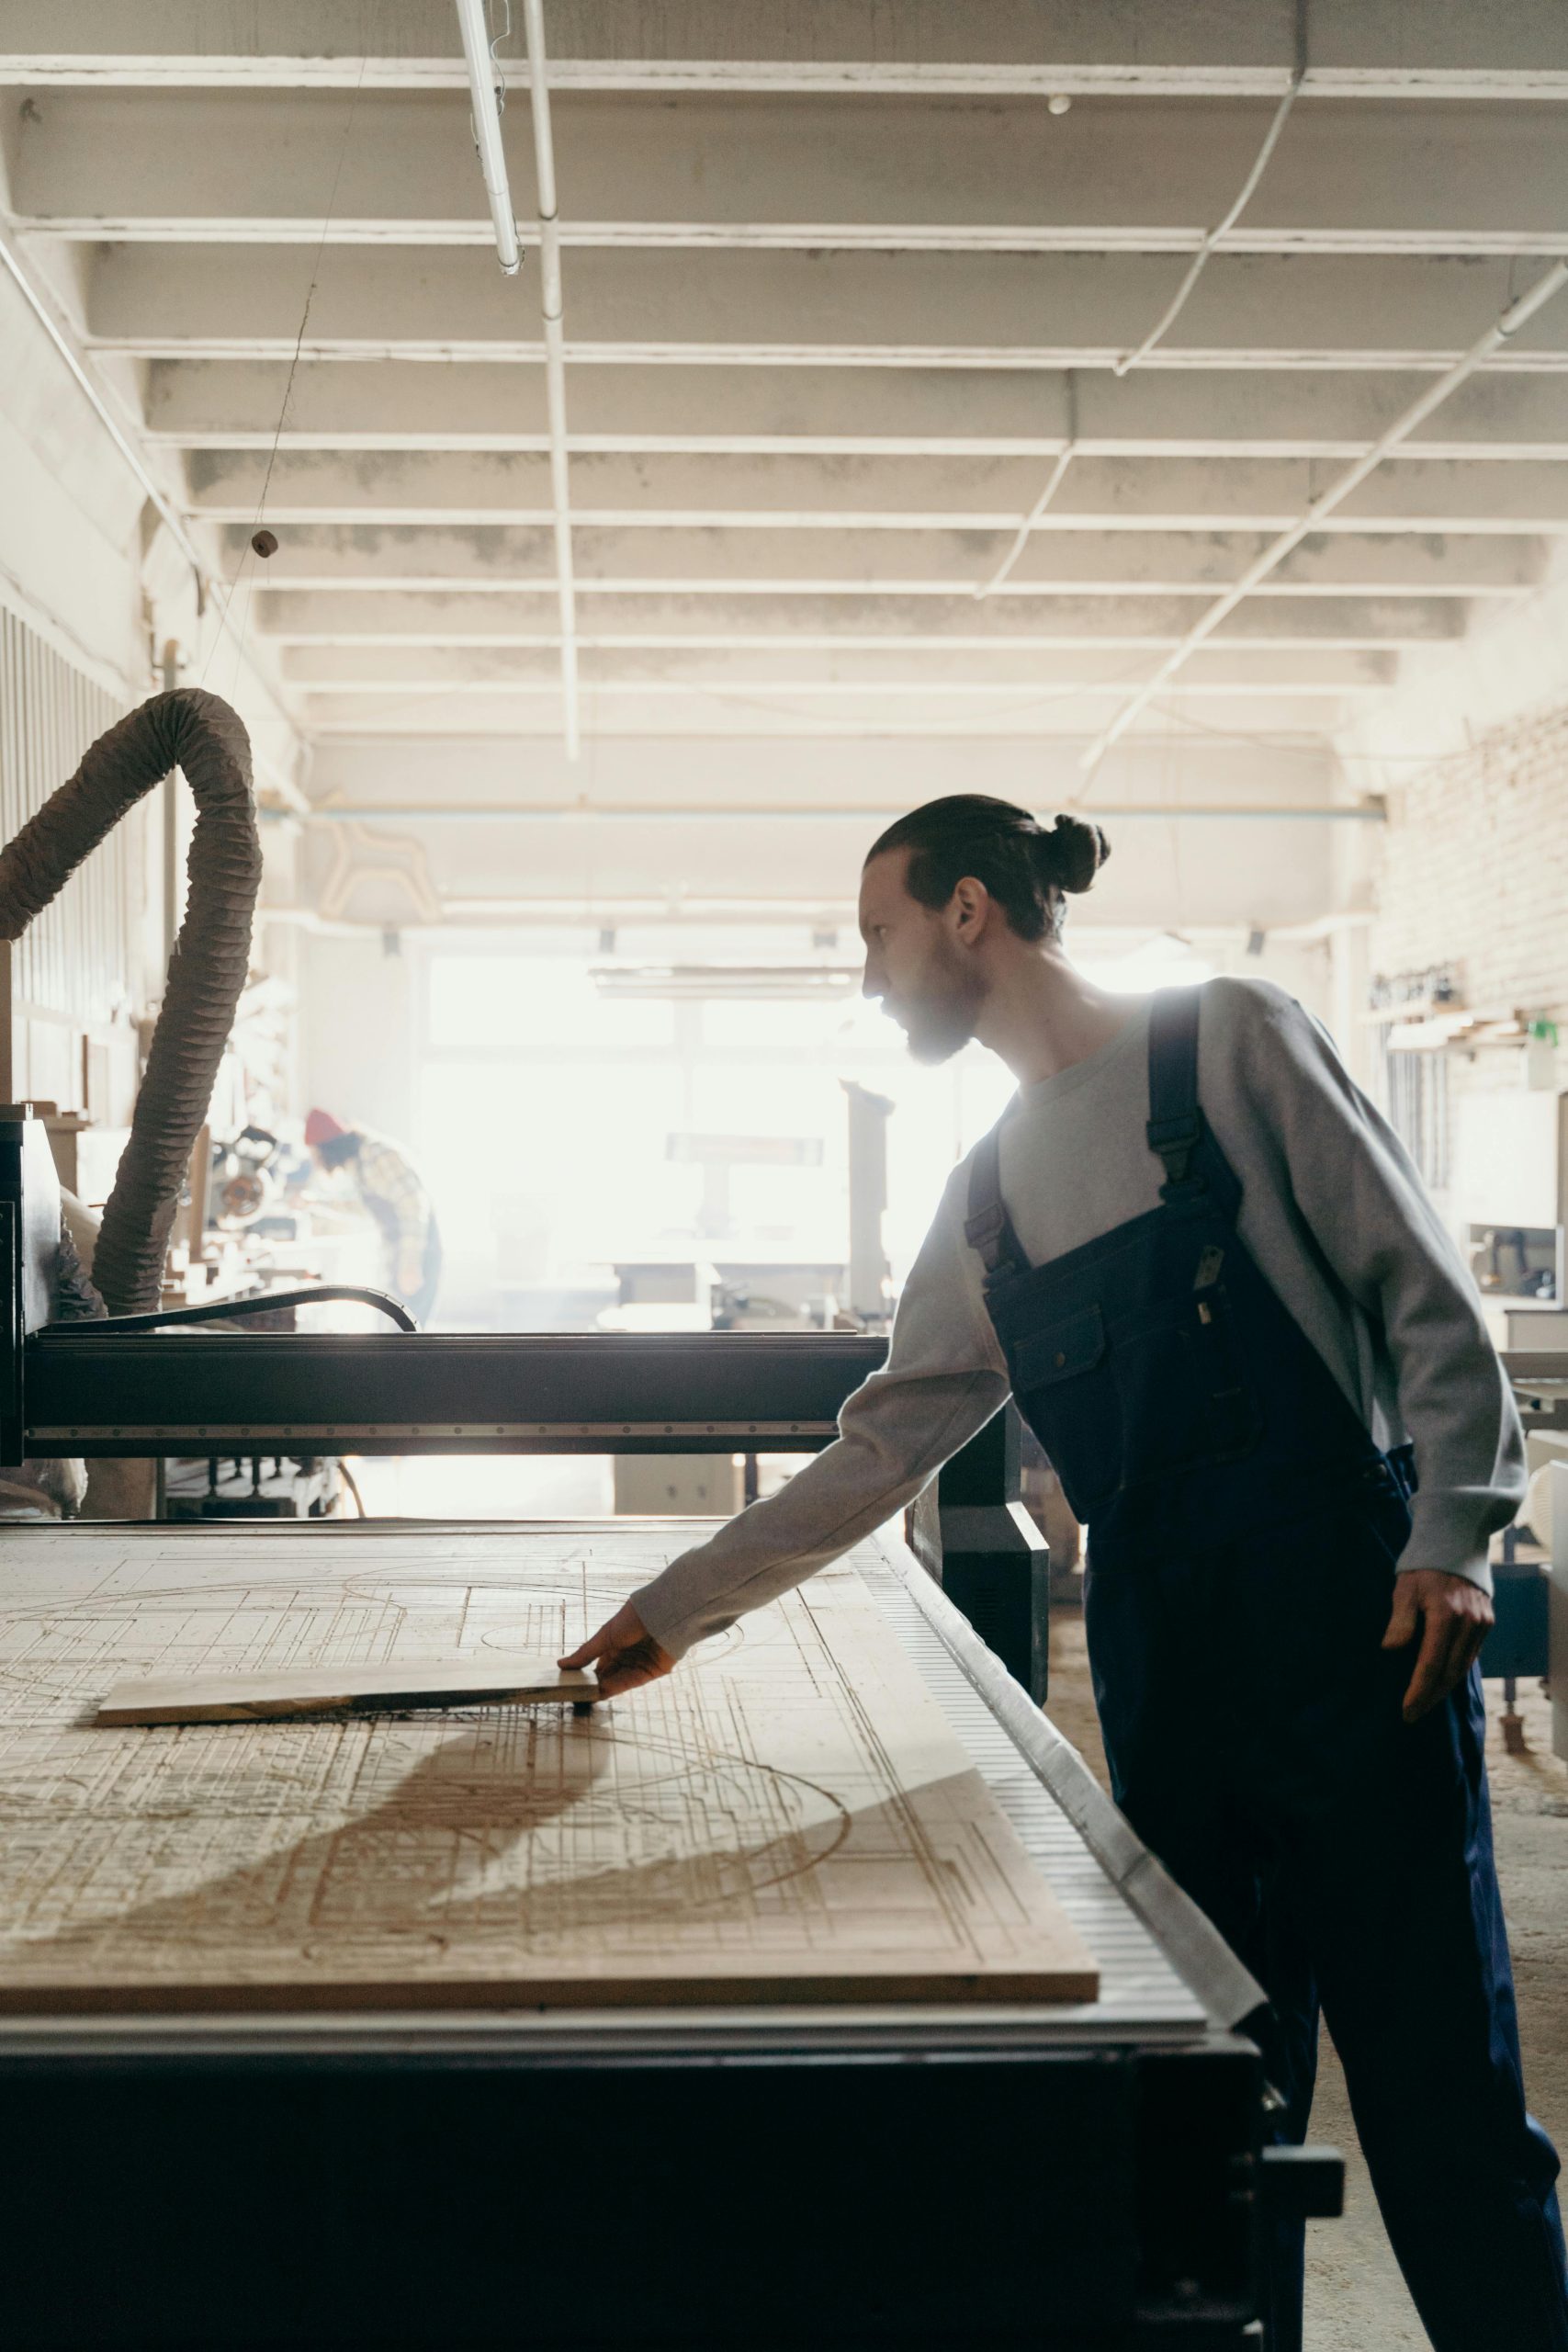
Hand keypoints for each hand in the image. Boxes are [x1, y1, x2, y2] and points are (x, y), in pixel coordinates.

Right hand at [559, 1603, 674, 1699]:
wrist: (661, 1614)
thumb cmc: (632, 1618)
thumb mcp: (604, 1636)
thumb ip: (585, 1654)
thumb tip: (561, 1664)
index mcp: (615, 1644)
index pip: (598, 1665)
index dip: (586, 1675)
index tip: (571, 1684)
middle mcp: (627, 1655)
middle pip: (607, 1675)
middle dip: (593, 1684)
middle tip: (575, 1694)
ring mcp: (639, 1664)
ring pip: (617, 1681)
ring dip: (602, 1689)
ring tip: (584, 1696)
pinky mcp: (651, 1672)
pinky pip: (630, 1683)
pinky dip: (615, 1688)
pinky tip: (600, 1693)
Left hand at [1381, 1570, 1493, 1722]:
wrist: (1455, 1541)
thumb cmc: (1422, 1565)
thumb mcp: (1404, 1588)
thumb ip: (1400, 1620)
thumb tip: (1391, 1649)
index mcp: (1445, 1615)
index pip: (1431, 1665)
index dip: (1418, 1691)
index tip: (1406, 1711)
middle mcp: (1469, 1622)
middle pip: (1450, 1672)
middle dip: (1431, 1696)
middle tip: (1412, 1714)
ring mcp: (1481, 1623)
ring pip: (1463, 1666)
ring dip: (1444, 1687)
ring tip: (1424, 1702)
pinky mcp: (1487, 1621)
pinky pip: (1471, 1653)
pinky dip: (1456, 1669)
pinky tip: (1441, 1679)